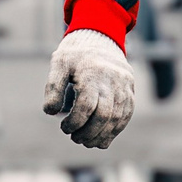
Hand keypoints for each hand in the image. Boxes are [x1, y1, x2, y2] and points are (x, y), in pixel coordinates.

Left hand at [42, 28, 135, 148]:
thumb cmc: (76, 54)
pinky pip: (126, 116)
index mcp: (93, 73)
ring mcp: (124, 87)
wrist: (101, 38)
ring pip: (117, 118)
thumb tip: (50, 112)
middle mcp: (112, 81)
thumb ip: (53, 86)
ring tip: (85, 142)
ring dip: (101, 135)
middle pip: (104, 115)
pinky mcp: (130, 92)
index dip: (74, 122)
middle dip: (88, 132)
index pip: (86, 105)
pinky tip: (101, 140)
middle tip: (74, 138)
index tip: (64, 127)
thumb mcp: (59, 63)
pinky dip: (114, 131)